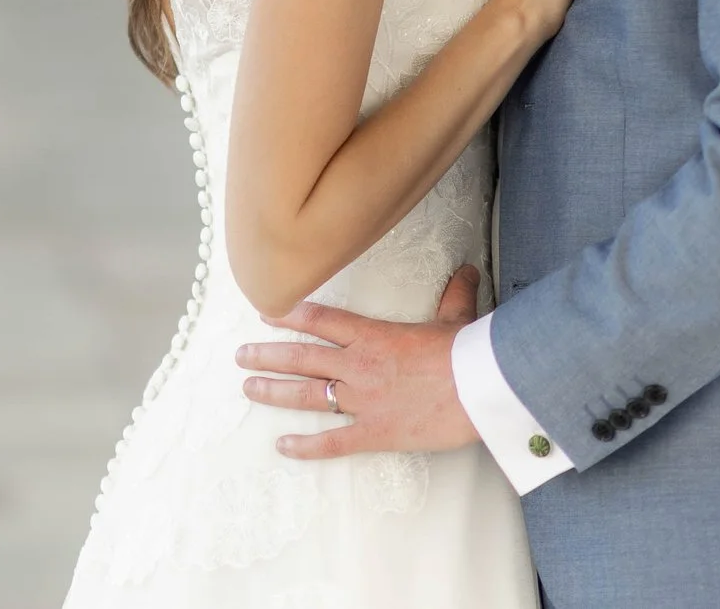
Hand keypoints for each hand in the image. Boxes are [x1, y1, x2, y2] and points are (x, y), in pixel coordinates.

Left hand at [235, 267, 483, 458]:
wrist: (480, 388)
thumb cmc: (468, 354)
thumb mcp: (457, 318)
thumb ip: (454, 295)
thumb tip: (467, 272)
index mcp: (372, 335)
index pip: (321, 320)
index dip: (289, 314)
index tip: (265, 312)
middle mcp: (358, 365)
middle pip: (302, 357)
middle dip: (267, 355)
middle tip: (240, 356)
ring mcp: (362, 399)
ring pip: (307, 394)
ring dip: (274, 391)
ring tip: (248, 388)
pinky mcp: (375, 432)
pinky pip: (332, 441)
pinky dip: (306, 446)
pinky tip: (283, 446)